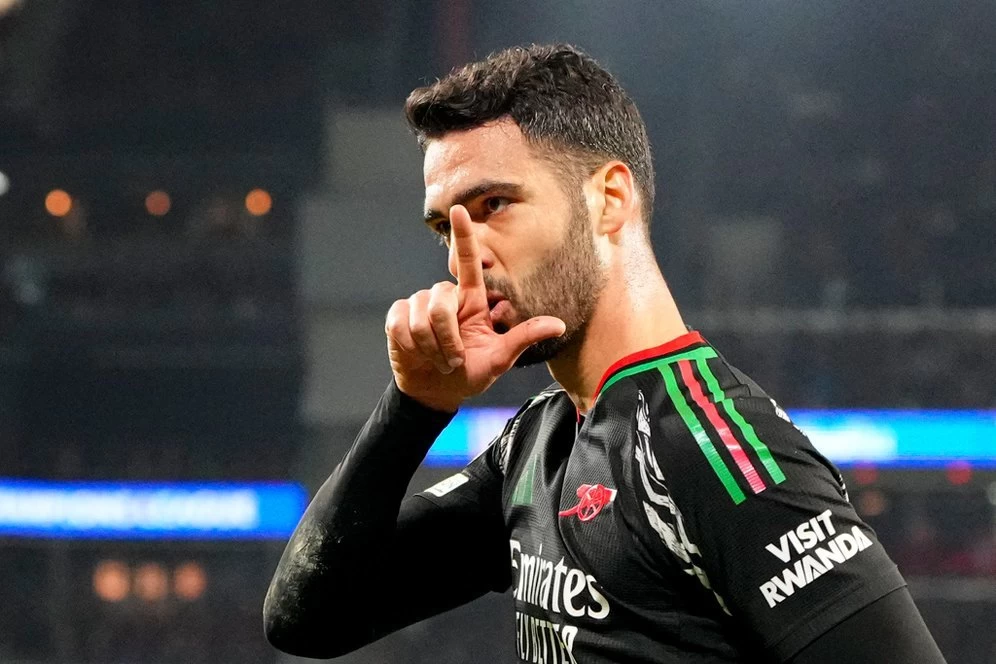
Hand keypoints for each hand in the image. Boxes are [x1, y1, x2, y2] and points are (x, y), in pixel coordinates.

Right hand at [385, 205, 565, 411]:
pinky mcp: (398, 317)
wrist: (437, 391)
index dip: (463, 236)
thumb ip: (524, 337)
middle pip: (441, 302)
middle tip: (454, 360)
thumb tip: (559, 325)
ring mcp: (419, 305)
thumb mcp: (500, 358)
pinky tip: (417, 353)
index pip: (467, 262)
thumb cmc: (470, 373)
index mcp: (471, 301)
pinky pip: (402, 325)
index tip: (459, 209)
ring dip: (431, 346)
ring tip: (438, 358)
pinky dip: (412, 346)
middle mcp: (445, 297)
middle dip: (447, 338)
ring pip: (422, 316)